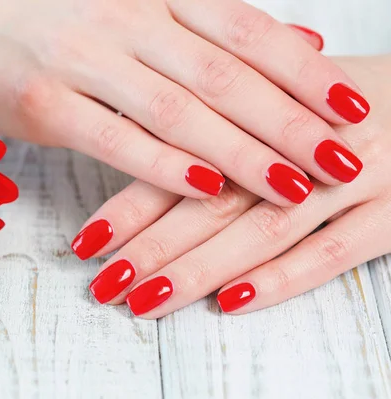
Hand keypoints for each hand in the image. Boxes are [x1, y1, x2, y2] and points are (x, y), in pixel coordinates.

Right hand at [0, 0, 367, 205]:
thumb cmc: (61, 20)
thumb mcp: (141, 11)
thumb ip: (217, 29)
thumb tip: (300, 39)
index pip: (246, 29)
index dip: (303, 70)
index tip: (351, 109)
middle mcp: (124, 17)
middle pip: (222, 72)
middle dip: (287, 121)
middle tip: (340, 160)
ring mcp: (82, 58)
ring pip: (176, 108)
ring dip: (238, 150)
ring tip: (292, 186)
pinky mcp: (45, 103)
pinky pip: (115, 137)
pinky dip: (164, 164)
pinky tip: (207, 189)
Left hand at [78, 55, 390, 316]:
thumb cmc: (338, 101)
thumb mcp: (279, 90)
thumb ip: (218, 113)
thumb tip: (143, 126)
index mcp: (262, 110)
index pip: (183, 161)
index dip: (131, 205)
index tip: (87, 241)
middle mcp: (299, 145)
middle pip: (212, 201)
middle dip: (152, 247)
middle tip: (105, 284)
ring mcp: (350, 179)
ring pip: (262, 230)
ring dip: (201, 269)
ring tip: (147, 301)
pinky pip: (333, 252)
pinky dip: (282, 279)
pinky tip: (232, 303)